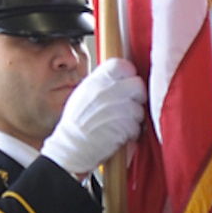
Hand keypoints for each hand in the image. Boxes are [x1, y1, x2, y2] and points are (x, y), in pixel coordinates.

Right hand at [40, 58, 145, 176]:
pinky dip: (132, 133)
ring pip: (139, 108)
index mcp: (95, 82)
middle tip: (129, 106)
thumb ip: (100, 84)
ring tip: (120, 124)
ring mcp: (117, 109)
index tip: (127, 82)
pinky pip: (137, 126)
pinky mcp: (125, 127)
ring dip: (134, 118)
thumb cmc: (76, 125)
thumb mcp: (82, 95)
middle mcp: (107, 92)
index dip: (128, 73)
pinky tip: (119, 135)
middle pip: (137, 84)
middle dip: (136, 97)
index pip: (121, 64)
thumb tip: (119, 78)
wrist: (71, 147)